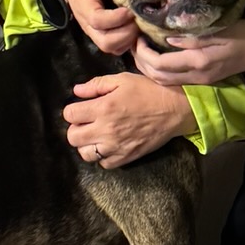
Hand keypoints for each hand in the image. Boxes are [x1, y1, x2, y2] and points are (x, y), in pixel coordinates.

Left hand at [63, 72, 196, 166]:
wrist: (175, 110)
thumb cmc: (149, 91)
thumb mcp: (123, 80)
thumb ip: (97, 85)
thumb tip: (77, 92)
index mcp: (103, 108)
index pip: (69, 115)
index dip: (73, 110)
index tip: (82, 108)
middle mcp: (105, 130)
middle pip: (72, 137)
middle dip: (76, 128)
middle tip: (88, 122)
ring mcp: (115, 146)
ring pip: (85, 154)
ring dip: (87, 144)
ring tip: (97, 135)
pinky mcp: (126, 157)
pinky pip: (103, 164)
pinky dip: (103, 156)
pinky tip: (109, 146)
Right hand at [64, 0, 137, 55]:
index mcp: (84, 8)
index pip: (97, 20)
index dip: (116, 18)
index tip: (129, 10)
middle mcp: (89, 26)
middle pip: (106, 42)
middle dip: (125, 33)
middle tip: (136, 19)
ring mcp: (96, 34)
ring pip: (112, 48)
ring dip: (128, 39)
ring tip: (137, 24)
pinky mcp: (105, 36)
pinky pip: (117, 48)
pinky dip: (129, 43)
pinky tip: (136, 29)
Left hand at [133, 20, 244, 88]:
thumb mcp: (219, 29)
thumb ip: (192, 36)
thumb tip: (167, 37)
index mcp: (198, 62)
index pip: (160, 64)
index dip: (143, 53)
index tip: (136, 37)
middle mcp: (197, 76)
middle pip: (158, 77)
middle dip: (141, 63)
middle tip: (133, 45)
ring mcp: (201, 80)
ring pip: (164, 81)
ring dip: (149, 69)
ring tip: (141, 52)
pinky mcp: (204, 79)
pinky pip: (175, 80)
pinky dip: (161, 71)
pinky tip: (158, 59)